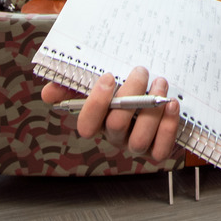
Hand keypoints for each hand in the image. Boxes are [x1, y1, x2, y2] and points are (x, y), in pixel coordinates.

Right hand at [42, 68, 179, 161]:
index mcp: (98, 120)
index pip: (86, 125)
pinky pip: (160, 149)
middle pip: (116, 126)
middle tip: (140, 71)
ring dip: (151, 111)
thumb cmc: (123, 85)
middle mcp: (115, 136)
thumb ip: (73, 85)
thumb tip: (49, 93)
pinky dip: (168, 127)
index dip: (95, 104)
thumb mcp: (98, 80)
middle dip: (130, 96)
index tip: (108, 77)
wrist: (156, 87)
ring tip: (160, 84)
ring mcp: (135, 144)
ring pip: (138, 141)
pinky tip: (172, 105)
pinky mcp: (157, 148)